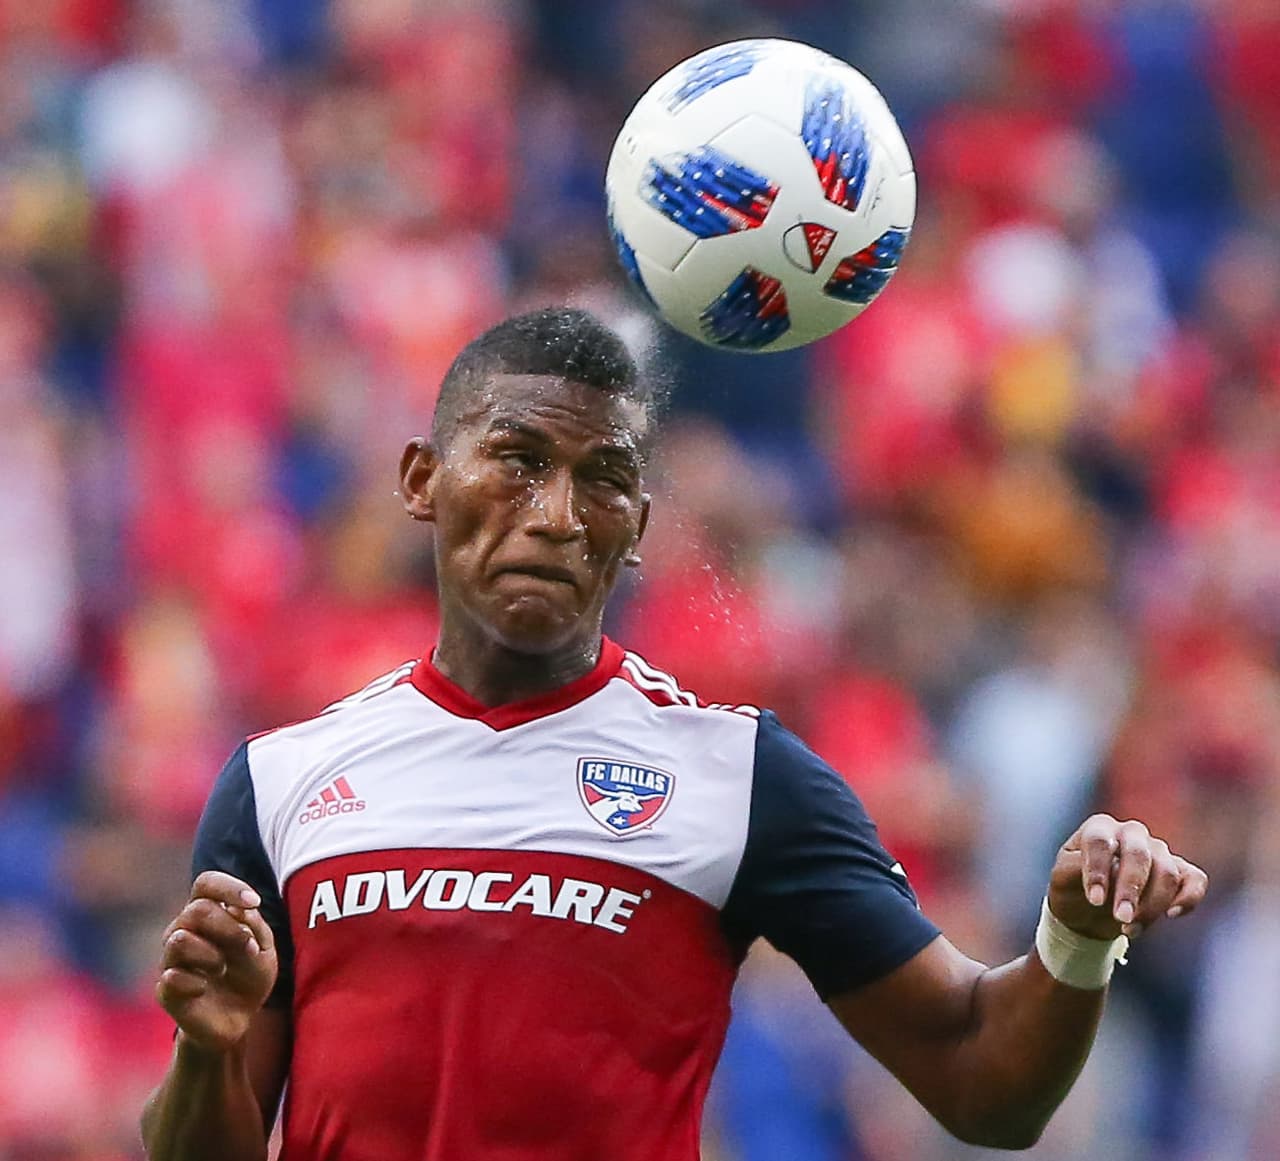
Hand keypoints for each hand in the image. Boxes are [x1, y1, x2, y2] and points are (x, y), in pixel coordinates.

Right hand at [156, 871, 278, 1053]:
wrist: (239, 1019)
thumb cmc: (249, 974)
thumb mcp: (263, 948)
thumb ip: (252, 926)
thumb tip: (238, 909)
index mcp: (208, 914)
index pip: (206, 884)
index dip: (229, 887)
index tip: (254, 903)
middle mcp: (183, 930)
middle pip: (196, 910)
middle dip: (229, 927)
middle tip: (247, 946)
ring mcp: (171, 960)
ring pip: (179, 940)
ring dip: (210, 954)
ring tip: (222, 968)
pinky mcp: (165, 990)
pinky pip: (172, 977)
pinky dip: (197, 982)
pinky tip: (204, 989)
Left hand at [1047, 814, 1207, 940]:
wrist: (1089, 909)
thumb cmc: (1073, 887)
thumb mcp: (1062, 878)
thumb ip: (1078, 870)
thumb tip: (1109, 873)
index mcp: (1099, 827)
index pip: (1100, 841)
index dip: (1099, 871)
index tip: (1096, 901)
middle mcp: (1130, 833)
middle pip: (1139, 855)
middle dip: (1131, 890)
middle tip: (1121, 919)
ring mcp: (1157, 850)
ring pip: (1167, 872)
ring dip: (1151, 905)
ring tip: (1128, 929)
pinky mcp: (1179, 872)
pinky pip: (1195, 879)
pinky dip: (1189, 898)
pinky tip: (1172, 915)